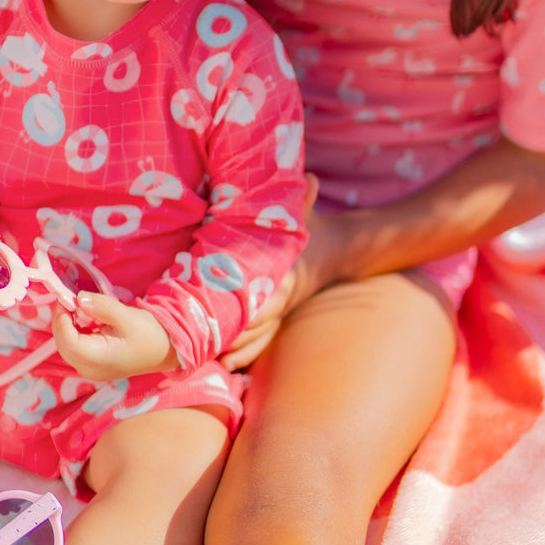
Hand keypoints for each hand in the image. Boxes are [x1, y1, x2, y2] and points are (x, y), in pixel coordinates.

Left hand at [52, 294, 177, 380]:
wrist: (166, 350)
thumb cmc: (149, 334)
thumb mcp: (127, 316)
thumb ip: (102, 307)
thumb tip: (79, 298)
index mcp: (99, 359)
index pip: (68, 341)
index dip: (62, 318)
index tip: (66, 297)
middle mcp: (90, 370)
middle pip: (63, 345)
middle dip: (61, 321)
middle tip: (68, 298)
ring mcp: (90, 370)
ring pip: (66, 347)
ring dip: (66, 326)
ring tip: (76, 306)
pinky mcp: (93, 365)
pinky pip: (75, 348)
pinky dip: (74, 332)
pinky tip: (83, 319)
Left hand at [220, 172, 324, 371]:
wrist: (339, 250)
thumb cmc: (315, 228)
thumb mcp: (309, 213)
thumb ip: (306, 199)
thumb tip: (312, 178)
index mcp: (287, 275)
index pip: (267, 297)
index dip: (247, 310)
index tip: (224, 318)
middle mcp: (284, 296)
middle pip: (258, 323)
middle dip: (234, 335)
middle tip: (206, 347)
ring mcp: (283, 309)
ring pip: (260, 336)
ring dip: (239, 350)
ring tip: (213, 364)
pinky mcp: (279, 316)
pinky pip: (264, 340)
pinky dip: (248, 353)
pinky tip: (228, 366)